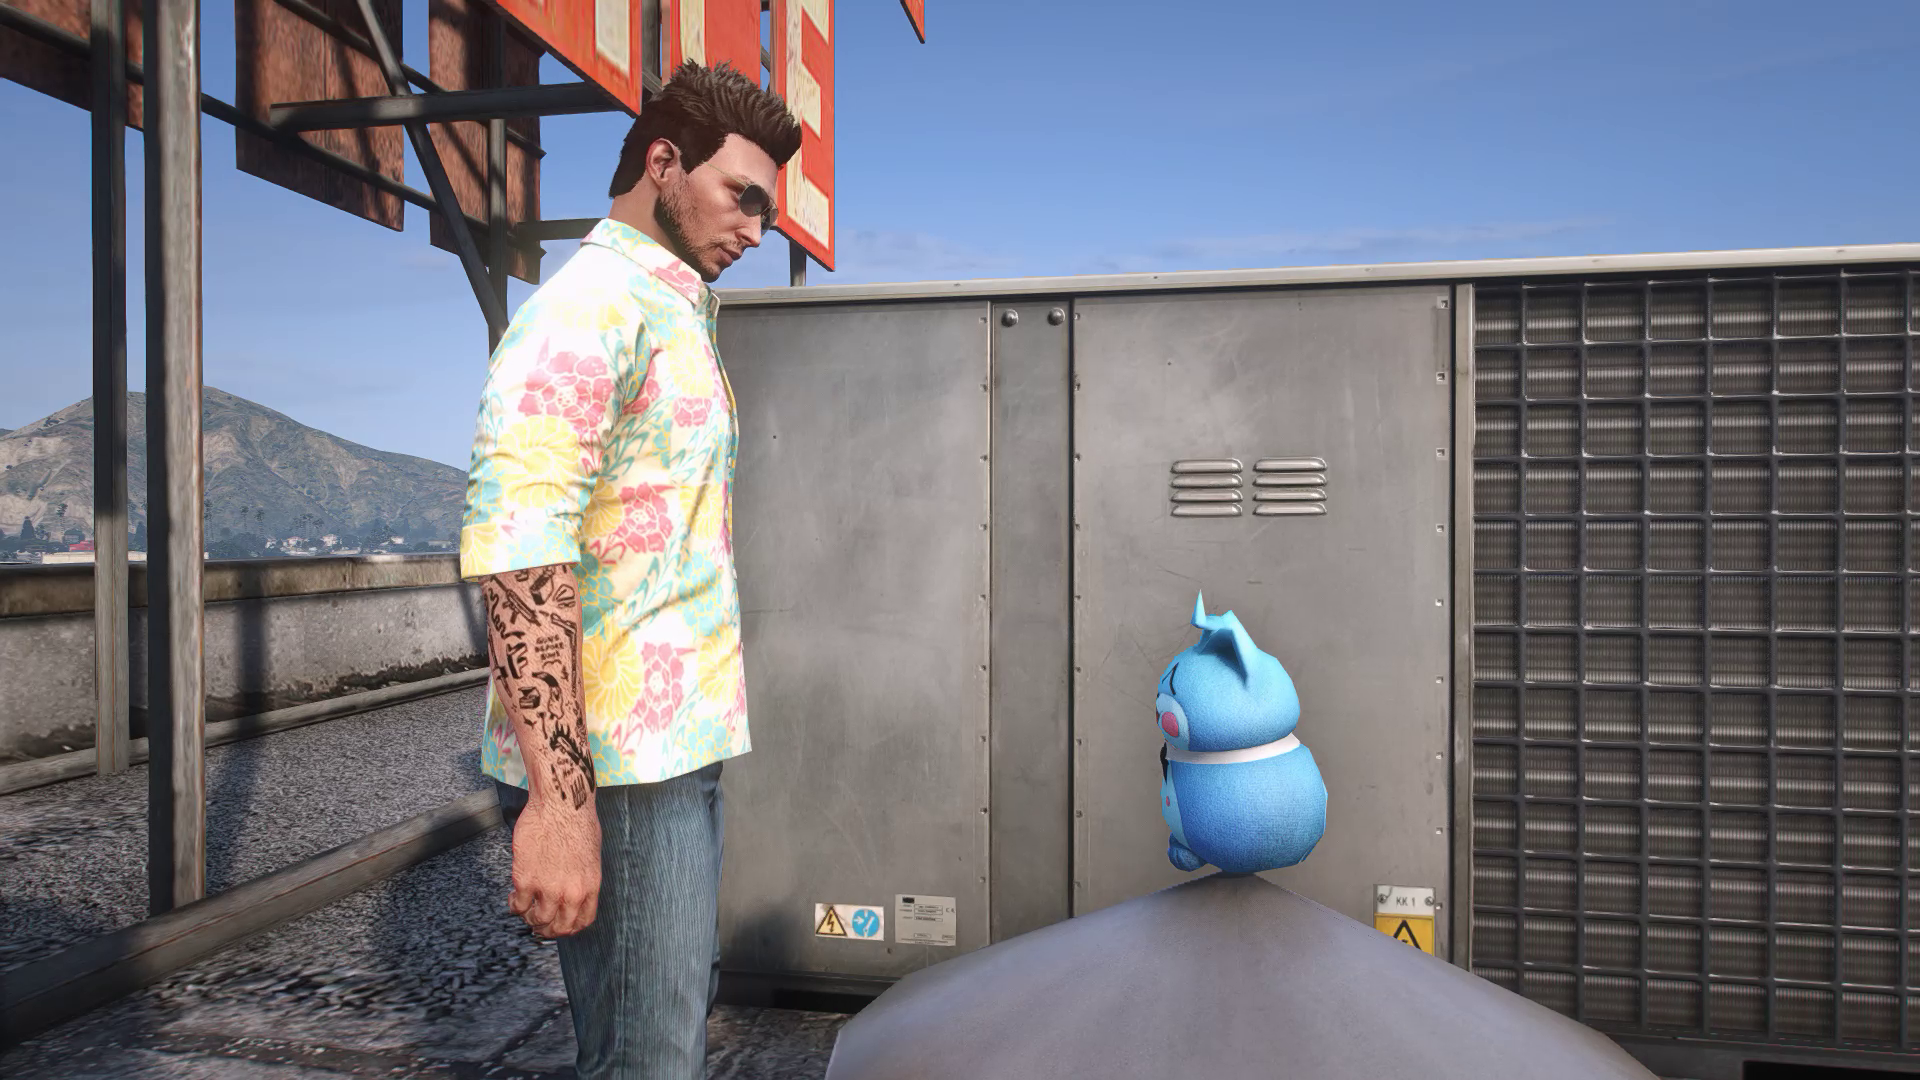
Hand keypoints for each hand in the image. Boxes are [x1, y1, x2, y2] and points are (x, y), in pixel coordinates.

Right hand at [508, 794, 601, 937]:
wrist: (562, 804)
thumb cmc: (578, 820)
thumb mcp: (591, 855)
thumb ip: (582, 877)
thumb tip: (573, 887)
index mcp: (590, 886)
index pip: (582, 921)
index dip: (569, 927)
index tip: (561, 925)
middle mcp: (571, 893)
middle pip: (559, 927)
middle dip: (548, 929)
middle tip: (539, 923)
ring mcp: (547, 888)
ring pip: (537, 920)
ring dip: (529, 918)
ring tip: (525, 909)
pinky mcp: (525, 879)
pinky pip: (517, 906)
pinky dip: (514, 906)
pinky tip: (513, 897)